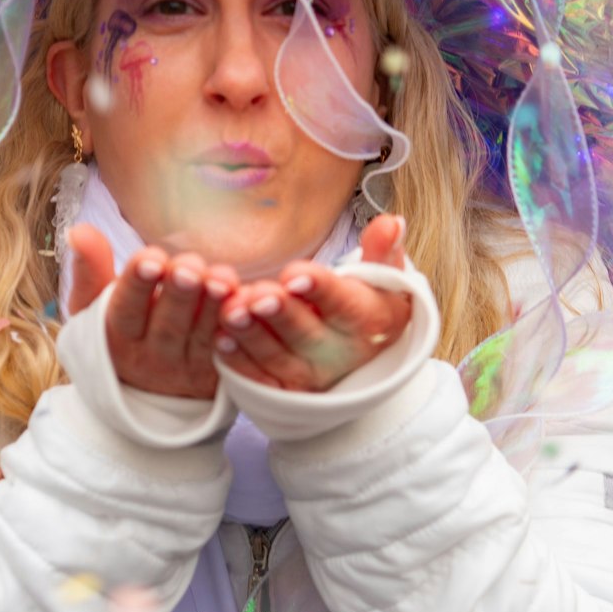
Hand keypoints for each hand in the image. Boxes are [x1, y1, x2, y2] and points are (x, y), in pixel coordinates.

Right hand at [67, 225, 236, 399]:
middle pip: (167, 324)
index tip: (151, 257)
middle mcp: (150, 357)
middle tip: (191, 266)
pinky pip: (230, 349)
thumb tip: (78, 230)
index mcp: (115, 338)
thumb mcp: (94, 307)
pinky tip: (246, 299)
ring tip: (223, 279)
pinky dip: (239, 324)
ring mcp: (185, 368)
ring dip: (214, 307)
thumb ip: (90, 269)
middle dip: (180, 293)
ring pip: (201, 336)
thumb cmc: (120, 330)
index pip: (125, 310)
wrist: (147, 393)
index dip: (138, 284)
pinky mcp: (215, 374)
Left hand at [213, 215, 414, 392]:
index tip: (293, 273)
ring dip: (252, 335)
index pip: (343, 303)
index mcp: (366, 320)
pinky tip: (220, 339)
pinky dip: (238, 361)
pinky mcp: (281, 389)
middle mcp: (337, 353)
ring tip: (231, 311)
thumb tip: (391, 221)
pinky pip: (257, 378)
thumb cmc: (369, 305)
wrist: (364, 360)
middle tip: (258, 295)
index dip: (319, 289)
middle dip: (280, 314)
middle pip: (305, 334)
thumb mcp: (385, 280)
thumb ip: (383, 250)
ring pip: (275, 357)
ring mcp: (308, 375)